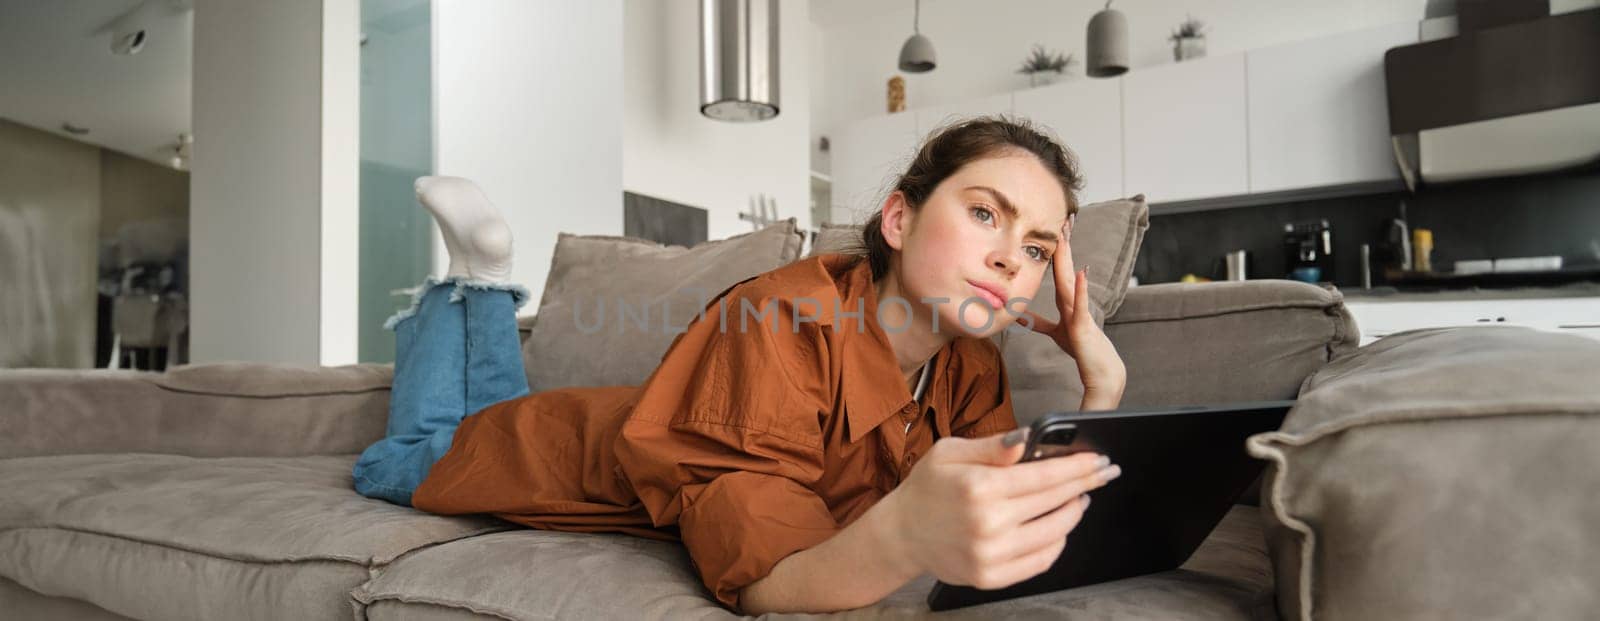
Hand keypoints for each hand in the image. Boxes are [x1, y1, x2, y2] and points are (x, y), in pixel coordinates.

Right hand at [879, 428, 1120, 589]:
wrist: (902, 534)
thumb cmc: (927, 488)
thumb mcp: (950, 452)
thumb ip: (992, 446)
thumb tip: (1028, 438)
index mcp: (978, 486)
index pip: (1044, 476)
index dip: (1077, 467)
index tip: (1099, 460)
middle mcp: (987, 523)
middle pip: (1055, 501)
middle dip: (1085, 484)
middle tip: (1104, 474)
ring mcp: (990, 554)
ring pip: (1055, 533)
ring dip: (1074, 513)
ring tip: (1080, 498)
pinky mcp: (991, 577)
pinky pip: (1041, 561)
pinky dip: (1057, 543)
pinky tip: (1059, 527)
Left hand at [1019, 216, 1126, 395]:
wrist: (1101, 370)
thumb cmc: (1081, 348)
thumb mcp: (1056, 332)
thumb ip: (1039, 322)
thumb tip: (1019, 314)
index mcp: (1067, 299)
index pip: (1060, 269)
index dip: (1056, 248)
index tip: (1055, 226)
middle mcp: (1074, 301)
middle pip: (1066, 267)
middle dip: (1064, 243)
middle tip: (1065, 217)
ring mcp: (1079, 311)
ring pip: (1070, 281)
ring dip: (1068, 259)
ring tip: (1066, 237)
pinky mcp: (1083, 326)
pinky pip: (1081, 306)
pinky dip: (1081, 290)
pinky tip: (1082, 273)